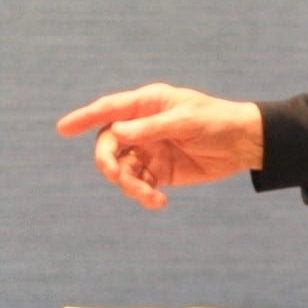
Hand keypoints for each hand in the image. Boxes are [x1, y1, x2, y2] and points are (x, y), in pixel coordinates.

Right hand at [54, 83, 260, 208]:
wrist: (245, 144)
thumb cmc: (216, 121)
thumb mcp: (186, 121)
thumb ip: (151, 127)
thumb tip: (116, 131)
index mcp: (147, 105)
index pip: (109, 110)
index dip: (84, 118)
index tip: (63, 129)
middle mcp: (142, 126)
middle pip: (109, 143)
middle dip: (108, 162)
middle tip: (117, 176)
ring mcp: (149, 149)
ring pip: (122, 169)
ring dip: (129, 185)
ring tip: (150, 195)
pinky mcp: (159, 172)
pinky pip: (139, 185)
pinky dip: (143, 196)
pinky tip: (158, 202)